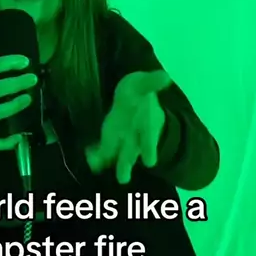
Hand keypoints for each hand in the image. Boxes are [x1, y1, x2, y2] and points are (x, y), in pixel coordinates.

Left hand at [85, 69, 171, 183]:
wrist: (135, 103)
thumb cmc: (138, 93)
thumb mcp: (143, 83)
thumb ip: (152, 82)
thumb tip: (166, 76)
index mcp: (146, 124)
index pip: (148, 137)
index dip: (149, 148)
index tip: (150, 162)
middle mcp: (134, 137)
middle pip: (131, 153)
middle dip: (126, 164)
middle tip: (123, 179)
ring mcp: (121, 141)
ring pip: (116, 156)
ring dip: (108, 162)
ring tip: (97, 168)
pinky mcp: (109, 141)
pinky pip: (103, 151)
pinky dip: (97, 156)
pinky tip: (90, 159)